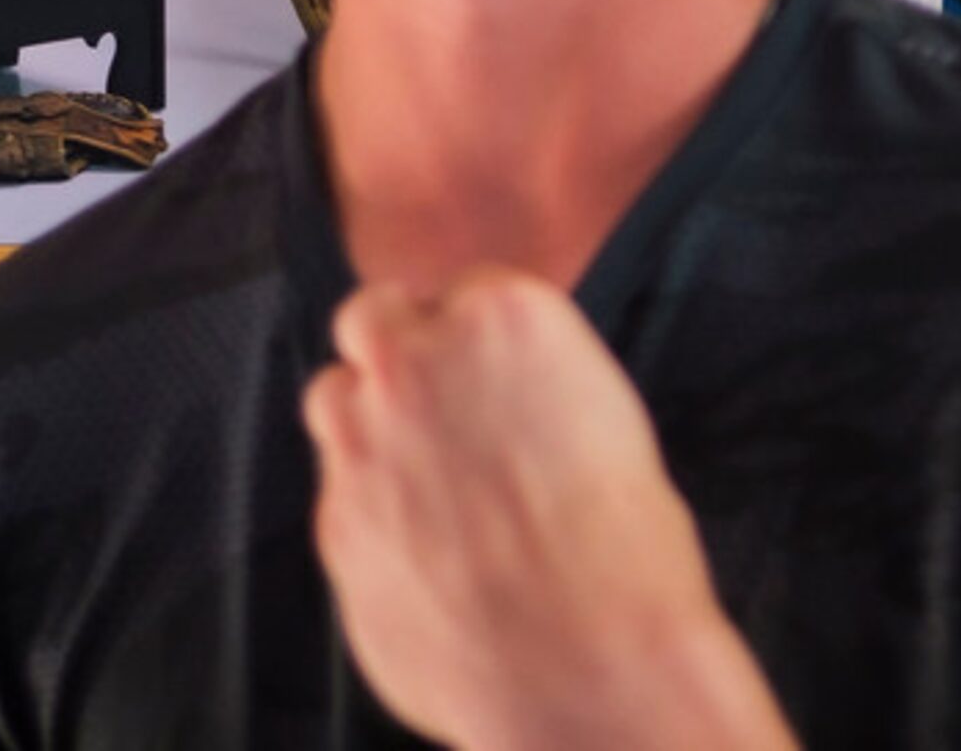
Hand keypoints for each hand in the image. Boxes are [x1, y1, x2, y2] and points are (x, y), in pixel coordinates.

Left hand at [302, 268, 792, 748]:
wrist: (590, 668)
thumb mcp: (603, 422)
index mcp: (500, 318)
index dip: (472, 336)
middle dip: (398, 349)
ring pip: (334, 398)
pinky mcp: (332, 521)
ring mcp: (358, 440)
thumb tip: (492, 400)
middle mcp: (412, 361)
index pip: (462, 292)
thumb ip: (520, 385)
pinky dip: (369, 510)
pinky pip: (337, 493)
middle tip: (436, 400)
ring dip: (367, 422)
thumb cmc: (627, 554)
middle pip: (372, 318)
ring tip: (427, 481)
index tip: (488, 372)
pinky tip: (424, 554)